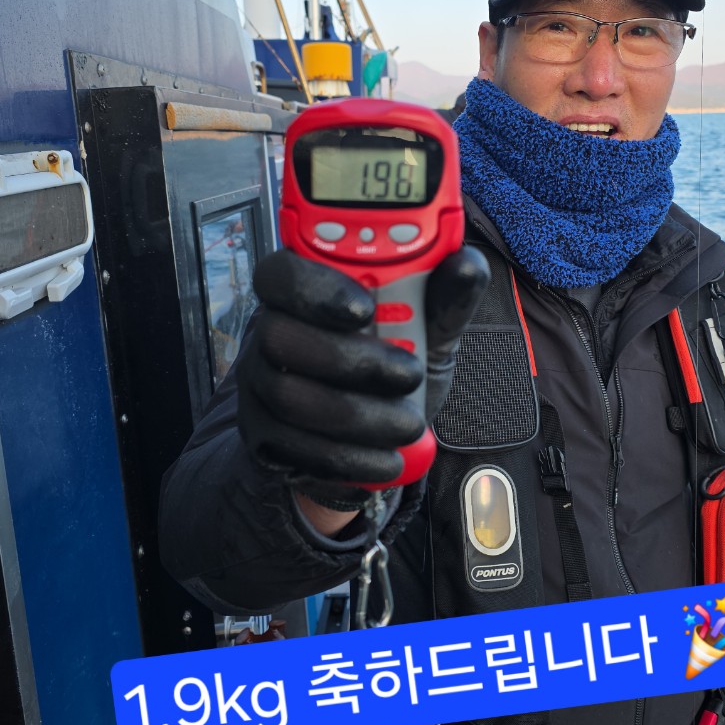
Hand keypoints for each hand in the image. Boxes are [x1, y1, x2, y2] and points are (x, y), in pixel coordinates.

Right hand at [236, 247, 487, 498]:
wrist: (373, 437)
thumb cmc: (395, 369)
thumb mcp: (428, 335)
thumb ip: (444, 301)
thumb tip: (466, 265)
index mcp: (304, 292)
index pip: (282, 272)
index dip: (316, 287)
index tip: (366, 309)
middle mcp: (270, 332)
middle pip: (278, 335)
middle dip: (350, 360)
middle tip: (408, 376)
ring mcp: (259, 386)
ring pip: (289, 397)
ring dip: (359, 415)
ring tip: (408, 424)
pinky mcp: (262, 437)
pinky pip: (292, 448)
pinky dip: (349, 457)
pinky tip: (386, 458)